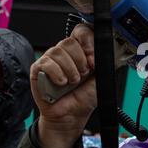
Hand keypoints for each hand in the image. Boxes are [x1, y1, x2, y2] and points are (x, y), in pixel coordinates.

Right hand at [30, 24, 96, 147]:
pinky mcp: (38, 69)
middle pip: (69, 41)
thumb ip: (105, 61)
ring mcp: (50, 60)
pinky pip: (46, 63)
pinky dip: (57, 74)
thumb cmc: (84, 97)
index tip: (93, 60)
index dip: (88, 43)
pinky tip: (61, 83)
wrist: (72, 115)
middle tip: (84, 74)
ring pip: (58, 51)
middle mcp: (64, 53)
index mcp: (80, 51)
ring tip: (73, 81)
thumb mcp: (102, 77)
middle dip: (81, 60)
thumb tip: (110, 47)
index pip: (81, 32)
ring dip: (70, 69)